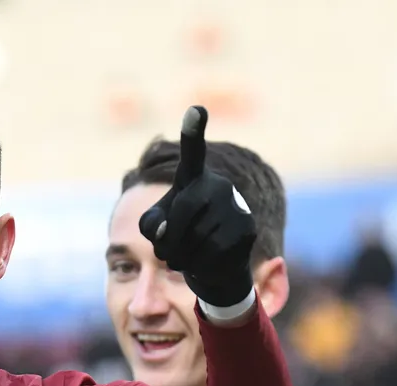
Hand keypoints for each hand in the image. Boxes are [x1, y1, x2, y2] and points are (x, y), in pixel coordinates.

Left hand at [139, 106, 256, 307]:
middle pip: (184, 210)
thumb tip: (164, 231)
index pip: (193, 152)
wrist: (213, 263)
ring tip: (183, 257)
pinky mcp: (246, 230)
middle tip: (164, 252)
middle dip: (168, 238)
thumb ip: (149, 224)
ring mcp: (235, 206)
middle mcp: (218, 185)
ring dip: (179, 256)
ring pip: (196, 236)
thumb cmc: (179, 237)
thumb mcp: (156, 227)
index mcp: (193, 178)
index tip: (196, 110)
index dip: (193, 131)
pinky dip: (197, 265)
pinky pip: (211, 251)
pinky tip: (200, 262)